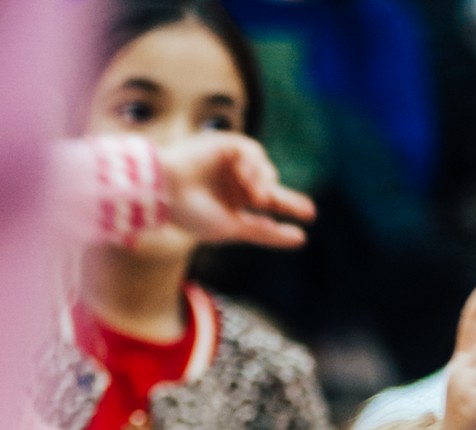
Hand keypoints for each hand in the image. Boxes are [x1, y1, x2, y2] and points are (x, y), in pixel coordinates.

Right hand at [158, 133, 314, 248]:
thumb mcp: (233, 228)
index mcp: (232, 206)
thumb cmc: (192, 215)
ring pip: (266, 170)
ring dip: (265, 183)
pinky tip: (244, 177)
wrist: (164, 190)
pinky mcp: (225, 144)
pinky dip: (254, 165)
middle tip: (310, 212)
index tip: (306, 226)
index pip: (264, 210)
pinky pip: (253, 151)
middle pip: (270, 188)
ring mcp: (229, 164)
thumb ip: (265, 232)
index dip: (285, 215)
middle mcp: (233, 184)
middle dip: (289, 200)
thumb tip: (301, 238)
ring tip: (255, 196)